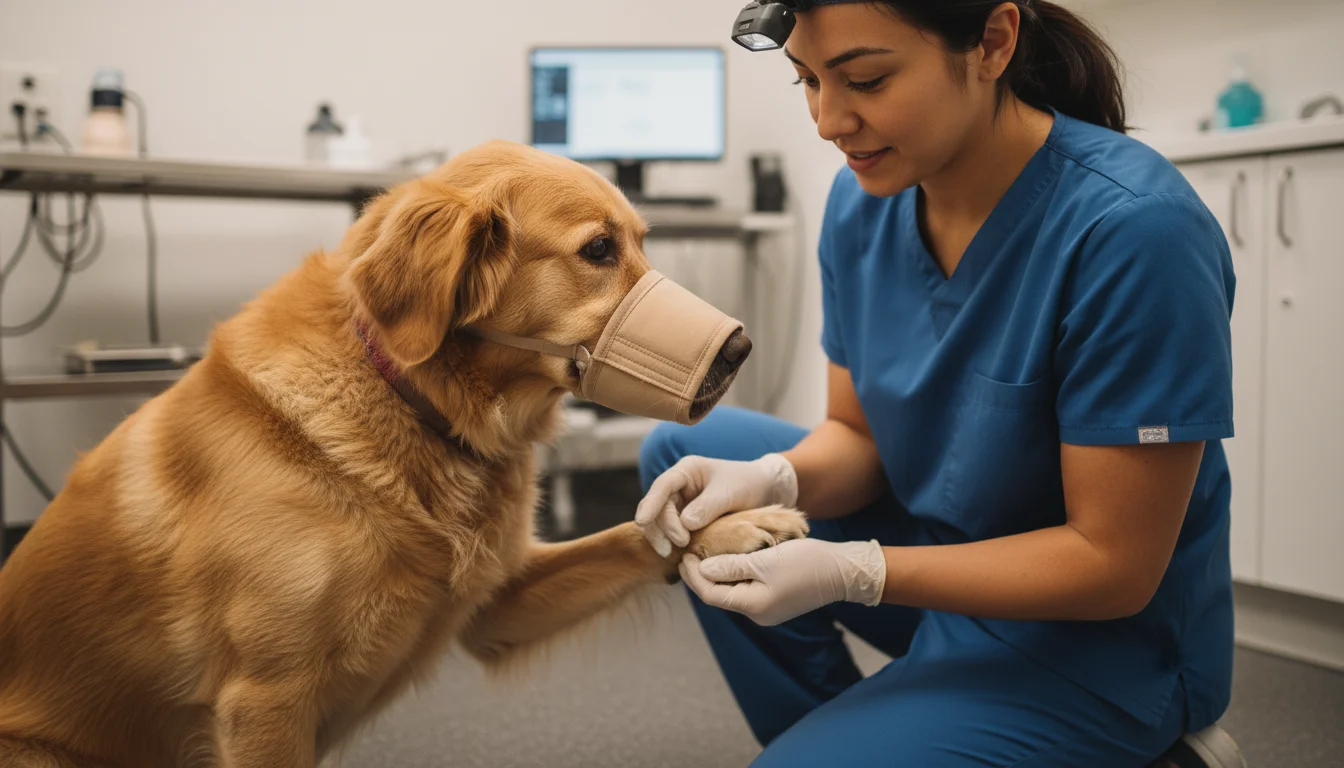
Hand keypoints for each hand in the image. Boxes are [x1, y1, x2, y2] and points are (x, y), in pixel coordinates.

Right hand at [636, 454, 797, 556]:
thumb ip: (707, 507)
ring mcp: (681, 503)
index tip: (643, 521)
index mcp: (687, 470)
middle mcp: (679, 486)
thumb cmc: (748, 483)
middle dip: (661, 526)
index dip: (650, 504)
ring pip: (660, 521)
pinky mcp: (686, 519)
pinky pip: (672, 530)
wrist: (764, 490)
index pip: (662, 486)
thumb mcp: (730, 492)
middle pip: (657, 506)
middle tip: (679, 544)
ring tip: (678, 550)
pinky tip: (679, 552)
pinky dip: (672, 541)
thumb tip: (685, 524)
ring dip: (664, 536)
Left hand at [679, 538, 886, 625]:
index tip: (685, 555)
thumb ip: (731, 566)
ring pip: (733, 593)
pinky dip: (735, 576)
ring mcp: (768, 611)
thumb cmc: (805, 562)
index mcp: (753, 606)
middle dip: (703, 576)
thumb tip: (702, 570)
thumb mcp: (763, 559)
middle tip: (691, 551)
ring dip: (719, 575)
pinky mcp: (776, 603)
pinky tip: (732, 560)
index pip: (710, 594)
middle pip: (719, 596)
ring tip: (708, 553)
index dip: (693, 576)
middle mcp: (758, 614)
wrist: (842, 571)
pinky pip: (747, 591)